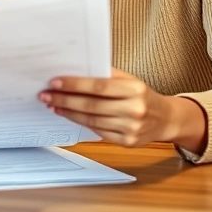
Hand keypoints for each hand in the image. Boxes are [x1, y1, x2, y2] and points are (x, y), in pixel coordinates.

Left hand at [39, 68, 206, 152]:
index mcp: (135, 89)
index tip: (55, 82)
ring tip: (53, 104)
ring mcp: (131, 128)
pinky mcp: (127, 142)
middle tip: (46, 95)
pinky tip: (68, 115)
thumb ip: (107, 75)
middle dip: (65, 100)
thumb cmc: (142, 95)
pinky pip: (98, 131)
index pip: (98, 86)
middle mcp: (135, 110)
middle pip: (92, 105)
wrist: (166, 119)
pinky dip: (80, 123)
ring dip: (68, 112)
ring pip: (92, 120)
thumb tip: (75, 70)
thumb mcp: (130, 80)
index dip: (74, 85)